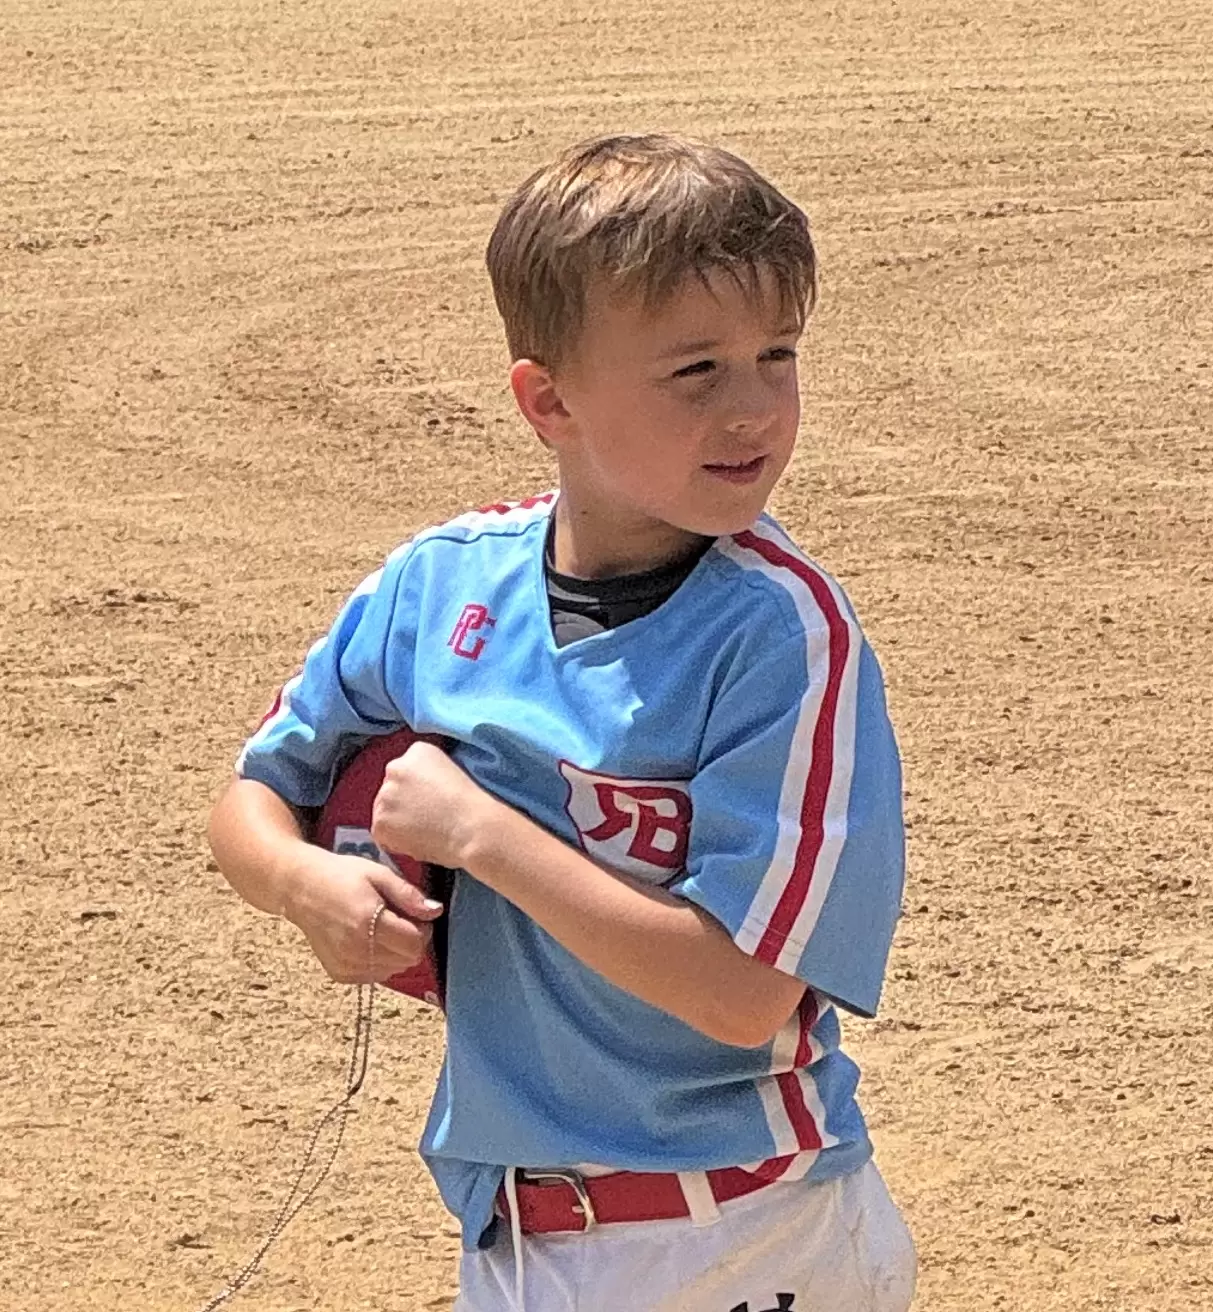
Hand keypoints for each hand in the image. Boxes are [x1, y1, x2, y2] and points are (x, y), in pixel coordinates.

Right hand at [283, 847, 443, 984]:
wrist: (299, 887)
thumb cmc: (341, 874)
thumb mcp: (378, 874)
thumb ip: (408, 895)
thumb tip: (435, 911)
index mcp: (367, 922)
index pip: (414, 944)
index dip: (422, 929)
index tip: (415, 914)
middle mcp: (356, 949)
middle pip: (407, 960)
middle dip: (412, 941)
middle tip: (399, 919)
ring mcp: (346, 964)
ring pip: (394, 970)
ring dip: (396, 952)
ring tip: (381, 927)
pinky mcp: (339, 973)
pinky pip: (375, 975)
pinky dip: (380, 961)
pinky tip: (368, 939)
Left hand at [371, 741, 492, 869]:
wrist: (471, 827)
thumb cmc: (471, 805)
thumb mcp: (452, 772)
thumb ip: (428, 777)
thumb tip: (415, 796)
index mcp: (417, 752)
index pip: (406, 770)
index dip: (417, 790)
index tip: (431, 800)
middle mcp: (396, 767)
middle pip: (391, 789)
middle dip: (403, 803)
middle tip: (426, 819)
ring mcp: (384, 795)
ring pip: (385, 811)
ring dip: (398, 822)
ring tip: (424, 832)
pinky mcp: (379, 822)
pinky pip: (382, 833)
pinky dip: (396, 841)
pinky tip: (417, 840)